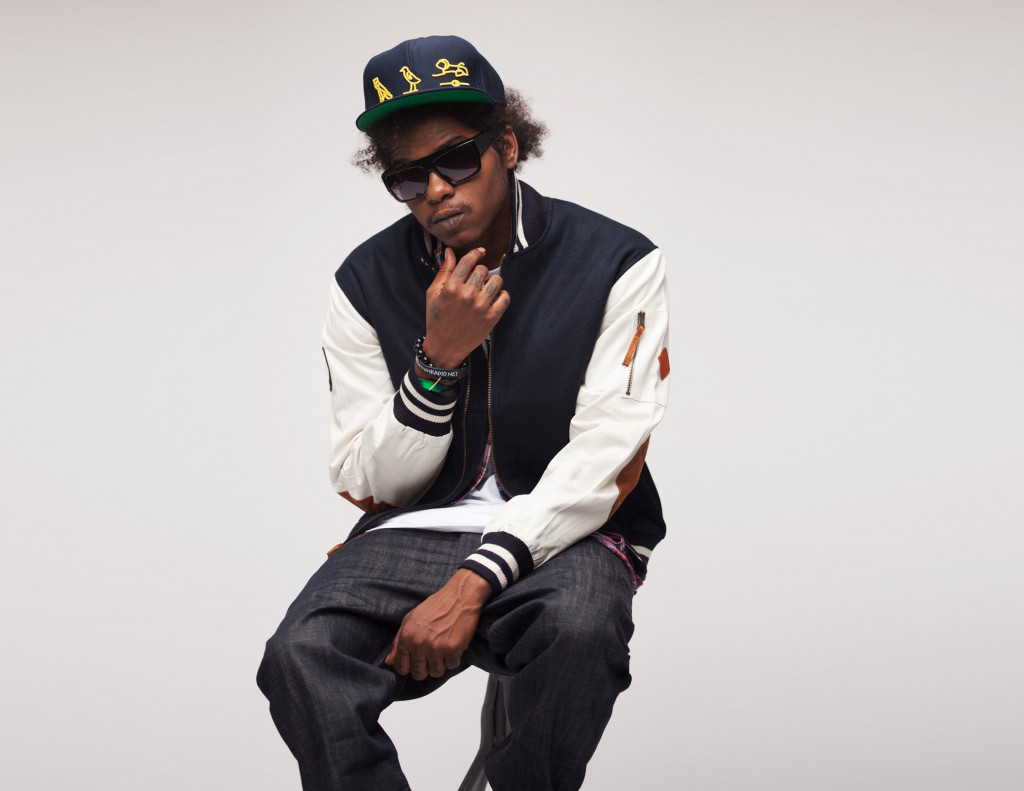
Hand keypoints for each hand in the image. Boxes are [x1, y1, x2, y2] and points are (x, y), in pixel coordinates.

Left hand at [384, 569, 492, 679]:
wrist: (460, 596)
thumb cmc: (436, 606)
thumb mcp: (411, 618)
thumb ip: (398, 641)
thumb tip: (388, 661)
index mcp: (407, 637)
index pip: (401, 667)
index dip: (408, 667)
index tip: (415, 663)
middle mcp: (419, 644)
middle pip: (419, 674)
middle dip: (425, 668)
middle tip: (431, 655)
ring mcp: (436, 648)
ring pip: (436, 673)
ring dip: (440, 664)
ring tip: (443, 648)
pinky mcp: (453, 649)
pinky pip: (452, 666)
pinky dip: (454, 658)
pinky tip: (453, 645)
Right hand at [421, 247, 510, 369]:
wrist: (444, 346)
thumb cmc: (437, 318)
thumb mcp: (433, 294)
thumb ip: (443, 272)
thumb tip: (449, 252)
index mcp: (451, 287)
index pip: (468, 261)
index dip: (476, 253)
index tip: (480, 252)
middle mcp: (467, 295)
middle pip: (482, 270)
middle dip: (480, 272)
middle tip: (476, 281)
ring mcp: (481, 306)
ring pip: (496, 280)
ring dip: (492, 282)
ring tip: (486, 288)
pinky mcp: (492, 317)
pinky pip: (505, 297)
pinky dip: (502, 295)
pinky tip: (494, 298)